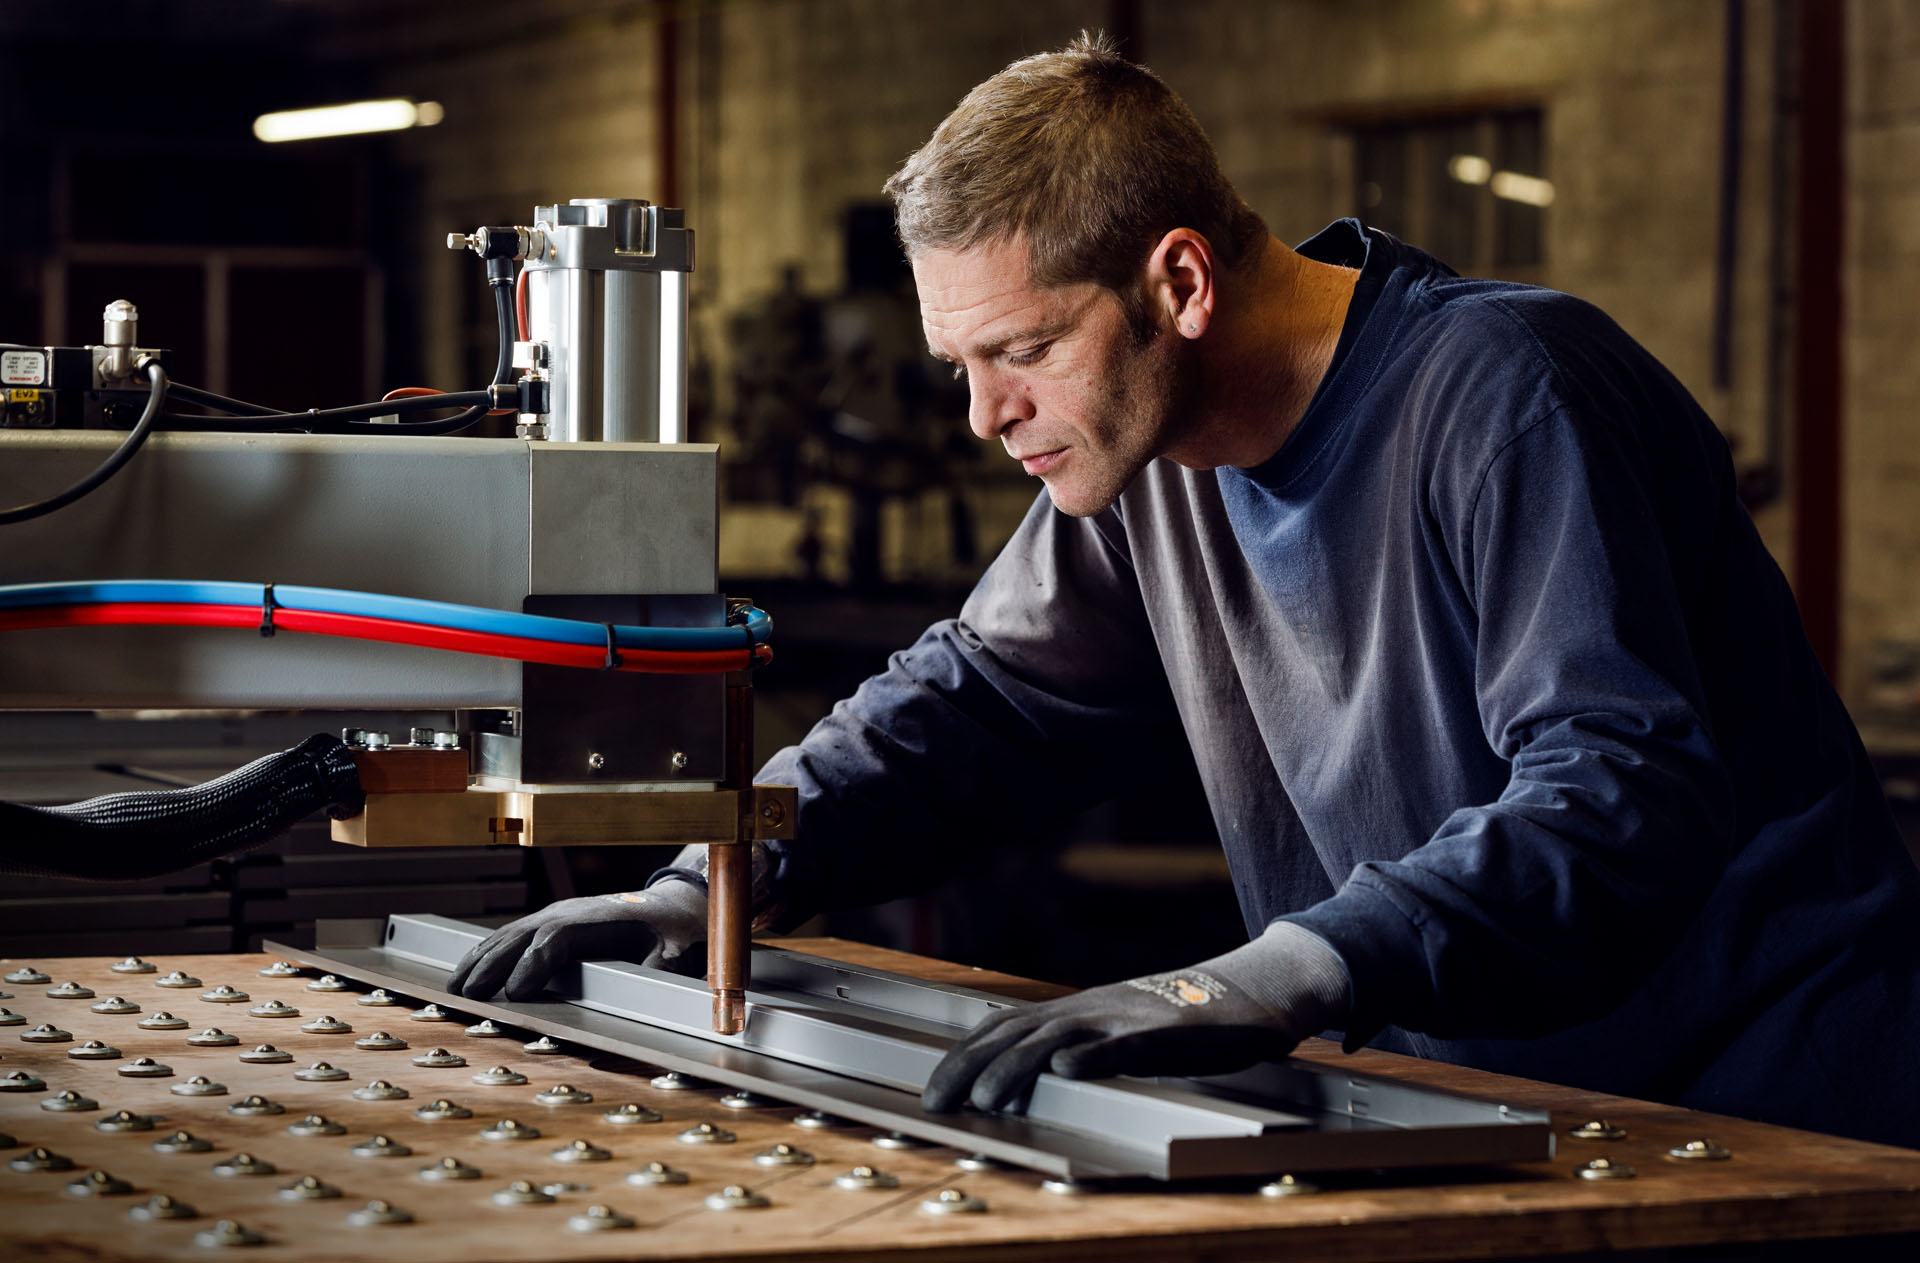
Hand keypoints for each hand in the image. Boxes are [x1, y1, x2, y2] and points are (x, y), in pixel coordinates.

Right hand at [445, 881, 707, 1001]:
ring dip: (480, 960)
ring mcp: (556, 916)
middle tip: (467, 995)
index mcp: (599, 919)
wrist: (672, 906)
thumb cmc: (672, 930)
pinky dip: (485, 954)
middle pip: (522, 936)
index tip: (514, 993)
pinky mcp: (550, 925)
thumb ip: (660, 970)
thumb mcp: (676, 950)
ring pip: (509, 935)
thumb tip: (649, 989)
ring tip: (454, 988)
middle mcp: (570, 913)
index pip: (556, 938)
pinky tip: (467, 972)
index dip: (534, 964)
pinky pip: (511, 938)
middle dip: (493, 965)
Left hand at [922, 922, 1348, 1113]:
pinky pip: (1122, 1045)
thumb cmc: (1180, 1018)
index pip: (1004, 1028)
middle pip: (1015, 1033)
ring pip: (1057, 1038)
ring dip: (1016, 1067)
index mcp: (1076, 1012)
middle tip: (936, 1102)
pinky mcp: (1162, 1034)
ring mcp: (1124, 1019)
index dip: (964, 1056)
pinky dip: (1092, 1056)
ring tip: (986, 1098)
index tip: (932, 1087)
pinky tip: (1067, 1070)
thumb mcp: (1115, 1030)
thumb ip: (1077, 1045)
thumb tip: (1033, 1071)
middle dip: (969, 1067)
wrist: (1246, 993)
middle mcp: (1090, 1010)